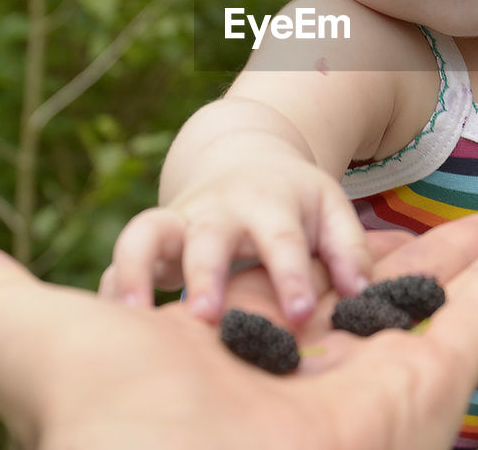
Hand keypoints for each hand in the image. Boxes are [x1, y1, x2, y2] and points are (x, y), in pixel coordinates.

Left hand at [0, 215, 477, 449]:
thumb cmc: (94, 407)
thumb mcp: (26, 328)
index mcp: (229, 368)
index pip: (281, 303)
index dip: (308, 268)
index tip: (330, 243)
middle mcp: (304, 386)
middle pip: (372, 313)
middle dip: (411, 274)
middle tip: (443, 236)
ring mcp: (371, 391)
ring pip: (435, 318)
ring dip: (472, 274)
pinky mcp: (424, 393)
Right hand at [102, 146, 370, 323]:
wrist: (241, 157)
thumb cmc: (293, 198)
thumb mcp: (330, 207)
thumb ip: (349, 249)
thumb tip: (364, 294)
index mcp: (269, 203)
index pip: (282, 240)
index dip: (290, 277)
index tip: (300, 315)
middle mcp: (218, 211)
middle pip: (208, 238)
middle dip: (205, 276)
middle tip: (205, 316)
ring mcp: (179, 222)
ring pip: (146, 235)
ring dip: (137, 270)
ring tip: (135, 314)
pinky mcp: (152, 241)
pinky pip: (120, 259)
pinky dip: (112, 285)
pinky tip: (116, 321)